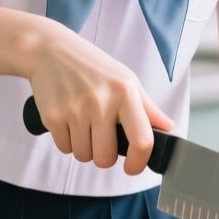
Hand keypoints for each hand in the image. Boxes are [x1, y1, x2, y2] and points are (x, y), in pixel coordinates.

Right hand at [24, 20, 173, 176]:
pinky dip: (67, 141)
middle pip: (106, 158)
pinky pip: (64, 148)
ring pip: (83, 155)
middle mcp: (101, 102)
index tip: (132, 168)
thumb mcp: (125, 79)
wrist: (50, 51)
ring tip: (83, 123)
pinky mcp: (53, 116)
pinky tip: (68, 120)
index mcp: (125, 93)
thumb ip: (147, 107)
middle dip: (103, 155)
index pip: (141, 141)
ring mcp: (75, 110)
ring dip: (84, 147)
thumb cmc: (92, 66)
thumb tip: (168, 128)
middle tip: (101, 138)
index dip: (139, 163)